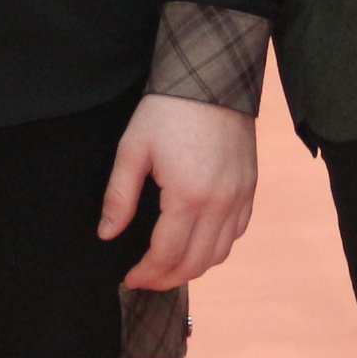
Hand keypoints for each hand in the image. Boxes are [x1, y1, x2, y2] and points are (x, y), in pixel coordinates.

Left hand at [100, 94, 258, 290]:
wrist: (211, 78)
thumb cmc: (167, 111)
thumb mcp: (133, 150)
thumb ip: (119, 197)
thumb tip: (107, 234)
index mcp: (188, 196)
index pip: (167, 255)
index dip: (147, 273)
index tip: (130, 278)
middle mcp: (220, 203)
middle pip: (196, 262)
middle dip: (168, 278)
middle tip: (146, 279)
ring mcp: (239, 196)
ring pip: (220, 253)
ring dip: (194, 267)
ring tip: (169, 266)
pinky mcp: (250, 186)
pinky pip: (237, 232)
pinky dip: (217, 247)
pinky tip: (198, 242)